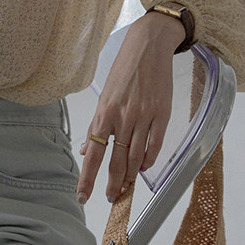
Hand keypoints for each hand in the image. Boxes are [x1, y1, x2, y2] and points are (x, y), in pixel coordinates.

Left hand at [77, 12, 183, 204]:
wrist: (149, 46)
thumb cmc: (124, 70)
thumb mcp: (104, 96)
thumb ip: (96, 126)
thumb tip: (86, 151)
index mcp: (105, 114)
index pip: (93, 155)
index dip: (87, 179)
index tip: (83, 197)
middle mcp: (123, 117)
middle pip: (116, 161)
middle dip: (114, 184)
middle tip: (112, 198)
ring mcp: (144, 116)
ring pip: (136, 157)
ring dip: (130, 176)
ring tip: (126, 187)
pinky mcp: (161, 114)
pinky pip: (155, 145)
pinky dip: (148, 160)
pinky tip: (142, 167)